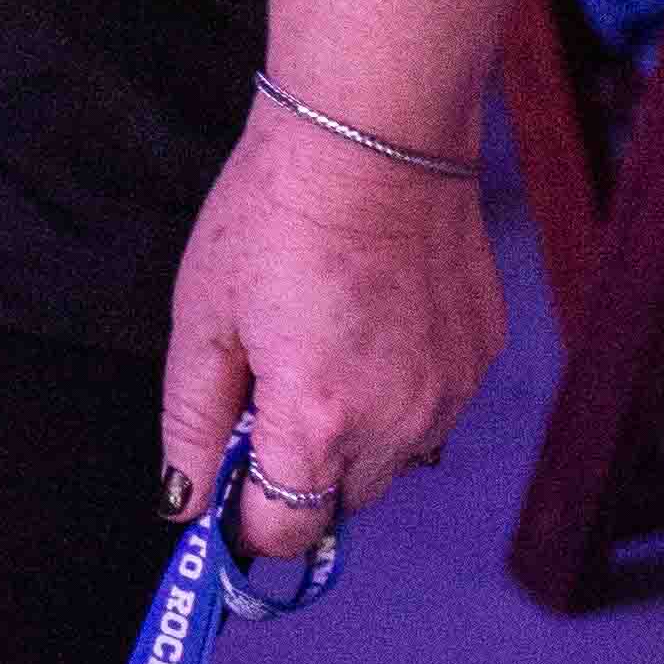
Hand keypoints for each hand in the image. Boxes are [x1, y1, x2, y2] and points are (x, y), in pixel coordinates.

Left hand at [158, 92, 502, 570]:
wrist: (371, 131)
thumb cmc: (274, 213)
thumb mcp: (203, 320)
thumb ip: (192, 426)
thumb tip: (183, 504)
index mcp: (319, 422)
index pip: (284, 532)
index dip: (244, 517)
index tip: (224, 485)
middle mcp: (398, 424)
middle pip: (339, 502)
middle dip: (297, 470)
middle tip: (267, 386)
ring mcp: (450, 393)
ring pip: (392, 459)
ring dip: (352, 432)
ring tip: (319, 339)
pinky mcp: (480, 356)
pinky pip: (431, 407)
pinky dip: (397, 387)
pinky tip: (368, 318)